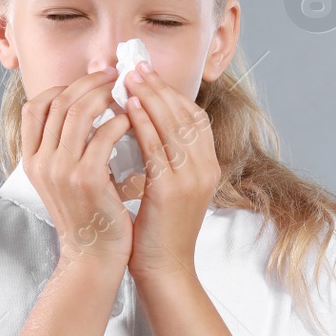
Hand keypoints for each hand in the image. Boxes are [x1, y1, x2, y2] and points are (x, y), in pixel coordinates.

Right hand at [21, 67, 134, 269]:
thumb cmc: (88, 214)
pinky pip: (105, 134)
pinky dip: (121, 120)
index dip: (61, 87)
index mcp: (31, 160)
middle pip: (59, 102)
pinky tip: (134, 119)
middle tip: (114, 74)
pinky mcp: (87, 178)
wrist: (94, 255)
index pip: (34, 107)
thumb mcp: (64, 178)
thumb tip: (86, 104)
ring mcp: (61, 170)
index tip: (89, 81)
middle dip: (88, 82)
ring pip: (79, 112)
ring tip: (125, 91)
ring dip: (105, 95)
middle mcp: (41, 162)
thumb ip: (66, 145)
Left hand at [121, 61, 218, 281]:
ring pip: (173, 125)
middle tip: (135, 65)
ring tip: (128, 77)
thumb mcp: (168, 187)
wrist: (164, 269)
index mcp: (207, 167)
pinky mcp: (173, 190)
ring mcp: (192, 179)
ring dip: (150, 96)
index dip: (171, 92)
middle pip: (185, 114)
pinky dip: (143, 123)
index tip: (147, 74)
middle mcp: (206, 169)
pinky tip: (127, 107)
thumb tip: (143, 125)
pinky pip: (157, 147)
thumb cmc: (159, 230)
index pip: (194, 117)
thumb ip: (164, 158)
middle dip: (159, 86)